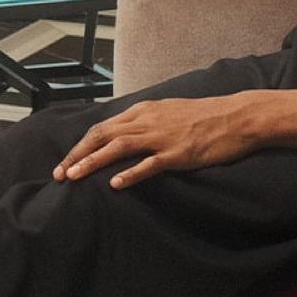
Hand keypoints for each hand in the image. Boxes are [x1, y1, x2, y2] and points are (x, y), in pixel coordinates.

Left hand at [52, 93, 265, 189]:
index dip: (81, 145)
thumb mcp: (167, 112)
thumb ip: (144, 122)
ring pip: (118, 147)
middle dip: (77, 154)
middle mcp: (147, 121)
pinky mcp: (178, 153)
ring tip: (73, 177)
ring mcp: (162, 136)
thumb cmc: (203, 116)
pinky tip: (115, 185)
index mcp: (142, 111)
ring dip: (92, 161)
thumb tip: (122, 135)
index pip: (102, 127)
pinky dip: (131, 174)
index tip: (65, 162)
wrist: (237, 116)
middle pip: (102, 135)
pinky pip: (150, 164)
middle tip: (59, 174)